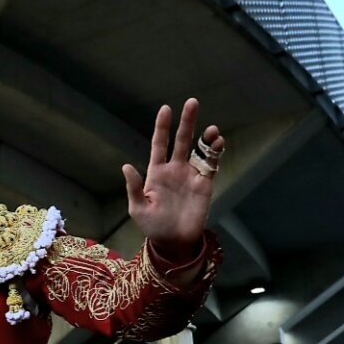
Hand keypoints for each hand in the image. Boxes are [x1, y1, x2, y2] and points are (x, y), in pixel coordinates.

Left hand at [123, 98, 223, 255]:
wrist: (174, 242)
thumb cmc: (153, 227)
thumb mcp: (138, 209)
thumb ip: (134, 188)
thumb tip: (126, 166)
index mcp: (156, 172)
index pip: (159, 144)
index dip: (162, 127)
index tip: (166, 109)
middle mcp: (175, 169)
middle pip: (181, 140)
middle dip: (187, 121)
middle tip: (192, 102)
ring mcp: (191, 175)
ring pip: (199, 149)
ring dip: (206, 137)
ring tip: (212, 130)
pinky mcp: (205, 184)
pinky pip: (211, 164)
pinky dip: (216, 152)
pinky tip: (218, 143)